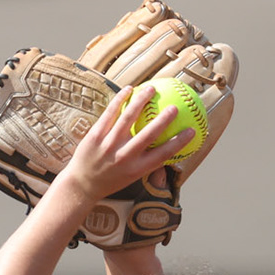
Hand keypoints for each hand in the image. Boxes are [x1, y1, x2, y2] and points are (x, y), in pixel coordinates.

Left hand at [57, 84, 192, 206]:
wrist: (82, 185)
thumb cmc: (112, 178)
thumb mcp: (133, 177)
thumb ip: (149, 162)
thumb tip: (171, 150)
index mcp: (137, 169)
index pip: (163, 154)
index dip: (179, 142)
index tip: (192, 130)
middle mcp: (124, 158)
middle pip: (148, 135)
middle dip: (163, 119)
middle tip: (174, 106)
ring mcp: (108, 146)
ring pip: (128, 118)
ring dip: (141, 101)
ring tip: (151, 89)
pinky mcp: (94, 136)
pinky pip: (110, 113)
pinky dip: (120, 100)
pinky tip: (129, 89)